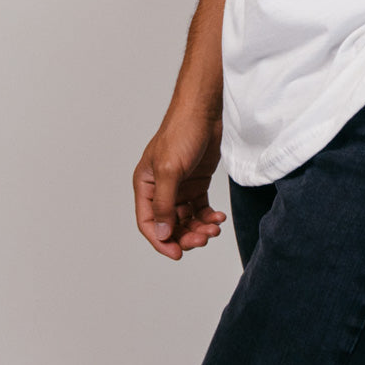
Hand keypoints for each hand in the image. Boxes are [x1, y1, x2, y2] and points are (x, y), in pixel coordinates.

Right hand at [133, 112, 226, 260]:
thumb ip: (164, 203)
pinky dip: (208, 217)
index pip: (148, 222)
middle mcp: (161, 189)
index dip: (161, 240)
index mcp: (146, 185)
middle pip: (169, 224)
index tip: (177, 253)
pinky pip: (200, 209)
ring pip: (186, 220)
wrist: (205, 111)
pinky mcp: (197, 183)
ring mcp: (180, 187)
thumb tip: (162, 232)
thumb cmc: (181, 132)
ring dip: (199, 228)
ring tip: (214, 228)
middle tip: (202, 239)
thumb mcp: (170, 169)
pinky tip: (218, 219)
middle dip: (185, 236)